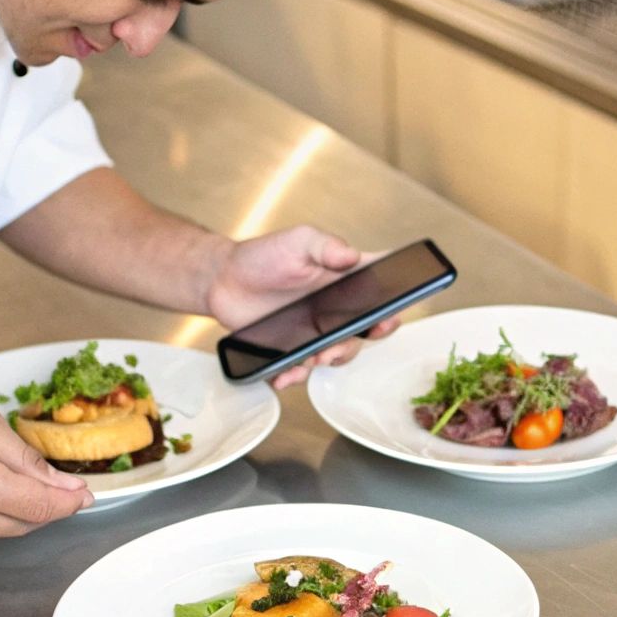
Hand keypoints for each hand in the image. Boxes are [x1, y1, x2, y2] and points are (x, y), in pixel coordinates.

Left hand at [204, 225, 400, 389]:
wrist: (222, 280)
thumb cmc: (262, 256)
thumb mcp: (298, 241)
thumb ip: (326, 246)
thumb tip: (352, 256)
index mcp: (345, 277)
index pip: (381, 288)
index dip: (394, 302)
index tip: (391, 312)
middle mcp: (336, 306)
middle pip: (368, 327)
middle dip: (367, 337)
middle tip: (353, 338)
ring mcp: (317, 329)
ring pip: (339, 352)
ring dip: (334, 358)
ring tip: (317, 358)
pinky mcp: (294, 347)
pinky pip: (304, 367)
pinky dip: (297, 374)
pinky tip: (287, 373)